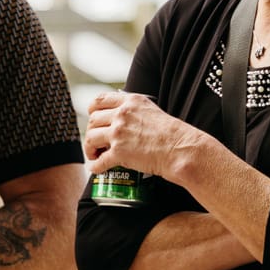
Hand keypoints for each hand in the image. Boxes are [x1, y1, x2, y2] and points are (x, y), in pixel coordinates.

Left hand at [84, 90, 204, 180]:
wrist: (180, 149)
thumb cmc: (172, 134)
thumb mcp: (151, 111)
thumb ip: (134, 111)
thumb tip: (123, 118)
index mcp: (130, 102)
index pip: (100, 100)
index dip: (92, 110)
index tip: (92, 116)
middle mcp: (122, 115)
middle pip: (93, 120)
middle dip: (91, 131)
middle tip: (95, 140)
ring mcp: (119, 133)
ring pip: (90, 138)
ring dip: (89, 148)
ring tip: (94, 154)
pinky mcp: (119, 152)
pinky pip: (99, 161)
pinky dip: (95, 166)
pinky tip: (96, 168)